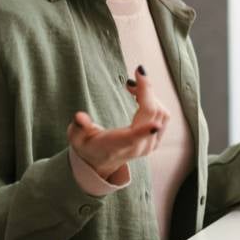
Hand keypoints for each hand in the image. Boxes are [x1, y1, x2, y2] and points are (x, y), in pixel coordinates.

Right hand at [67, 65, 168, 179]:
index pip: (133, 139)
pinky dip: (154, 100)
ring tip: (131, 86)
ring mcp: (151, 144)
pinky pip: (163, 115)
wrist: (101, 160)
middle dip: (145, 91)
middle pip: (151, 114)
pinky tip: (140, 95)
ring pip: (160, 113)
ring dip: (149, 94)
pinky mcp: (157, 138)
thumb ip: (78, 128)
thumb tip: (79, 117)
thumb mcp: (76, 138)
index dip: (144, 131)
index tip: (155, 125)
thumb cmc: (87, 145)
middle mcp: (139, 147)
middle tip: (129, 79)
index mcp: (118, 146)